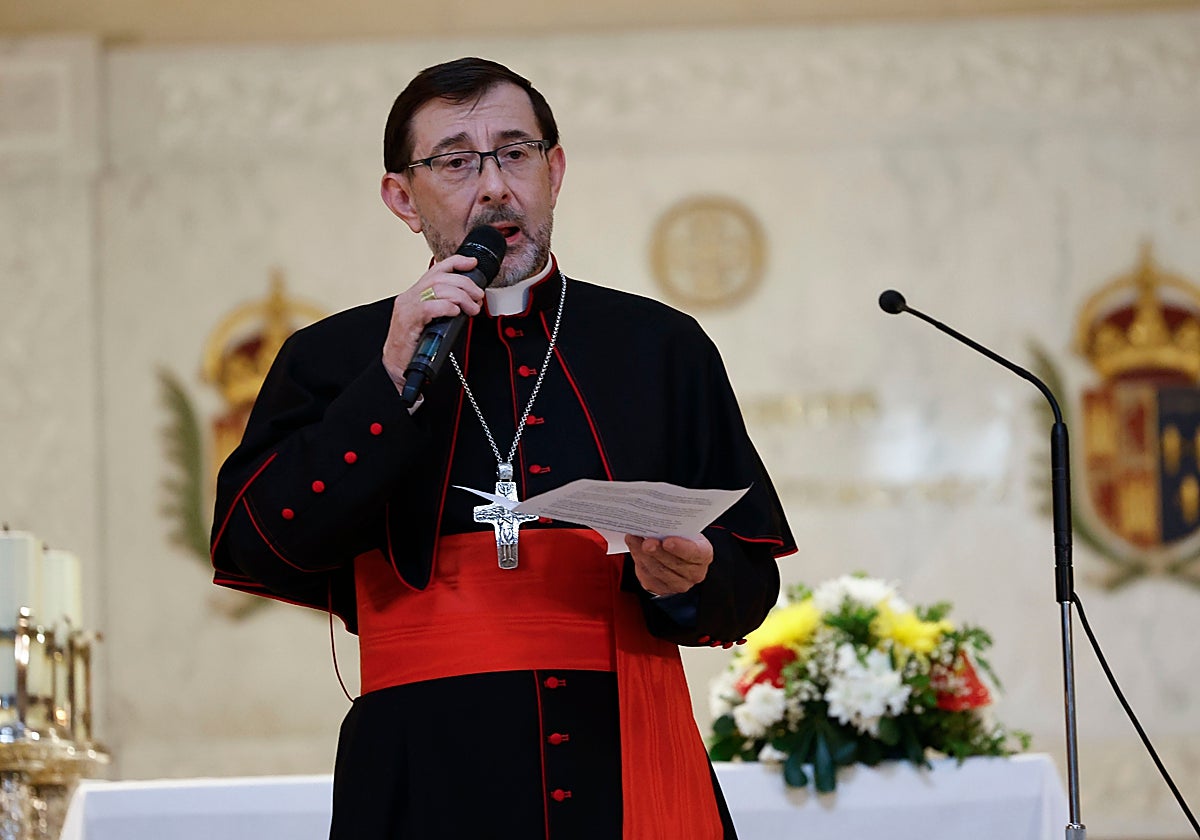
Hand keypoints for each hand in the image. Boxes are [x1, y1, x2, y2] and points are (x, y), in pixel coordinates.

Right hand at [382, 254, 487, 389]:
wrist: (397, 365)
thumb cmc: (415, 345)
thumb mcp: (433, 320)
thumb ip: (445, 306)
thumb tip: (468, 300)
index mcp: (416, 293)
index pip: (436, 269)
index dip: (456, 262)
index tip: (472, 263)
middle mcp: (410, 296)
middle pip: (441, 278)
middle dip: (465, 284)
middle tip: (478, 296)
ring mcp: (407, 307)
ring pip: (438, 289)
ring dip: (461, 297)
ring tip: (472, 309)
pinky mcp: (408, 320)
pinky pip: (430, 307)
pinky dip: (446, 307)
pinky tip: (455, 312)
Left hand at [625, 534, 712, 595]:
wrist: (675, 553)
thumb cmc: (680, 538)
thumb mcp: (683, 529)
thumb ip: (674, 527)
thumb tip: (655, 521)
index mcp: (703, 555)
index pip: (695, 553)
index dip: (681, 548)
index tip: (667, 541)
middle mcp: (694, 573)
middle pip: (674, 564)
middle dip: (658, 552)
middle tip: (646, 542)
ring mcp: (678, 584)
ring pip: (659, 571)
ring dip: (644, 555)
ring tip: (635, 540)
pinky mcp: (662, 588)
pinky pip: (648, 577)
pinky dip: (639, 561)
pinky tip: (634, 548)